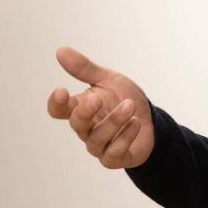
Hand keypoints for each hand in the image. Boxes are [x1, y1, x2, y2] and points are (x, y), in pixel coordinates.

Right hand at [47, 45, 154, 168]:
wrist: (150, 119)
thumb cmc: (123, 98)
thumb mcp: (107, 79)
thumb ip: (85, 69)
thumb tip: (60, 50)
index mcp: (80, 107)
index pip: (59, 110)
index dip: (56, 103)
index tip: (61, 91)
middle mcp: (86, 128)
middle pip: (76, 123)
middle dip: (85, 112)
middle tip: (97, 98)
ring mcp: (99, 145)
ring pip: (96, 139)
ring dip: (113, 121)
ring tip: (129, 105)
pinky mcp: (113, 158)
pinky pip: (113, 153)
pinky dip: (124, 138)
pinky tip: (135, 123)